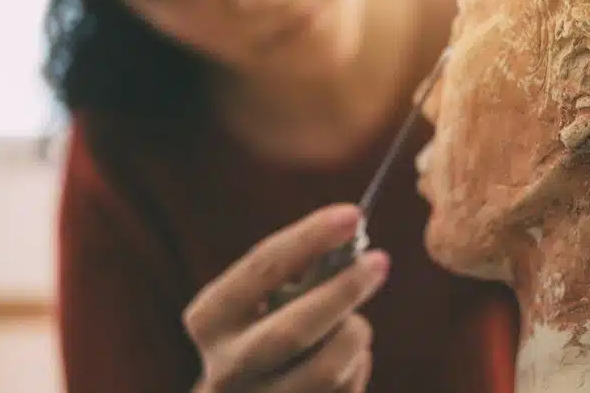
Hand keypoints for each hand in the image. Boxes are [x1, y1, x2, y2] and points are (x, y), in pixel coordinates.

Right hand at [184, 204, 389, 392]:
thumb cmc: (264, 334)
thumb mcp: (261, 301)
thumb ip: (296, 273)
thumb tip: (349, 239)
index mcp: (210, 319)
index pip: (260, 268)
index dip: (309, 238)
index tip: (351, 215)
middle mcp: (224, 369)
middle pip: (292, 330)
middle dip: (343, 291)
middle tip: (379, 262)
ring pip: (326, 369)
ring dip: (353, 336)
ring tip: (354, 325)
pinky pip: (344, 392)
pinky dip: (357, 367)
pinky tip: (347, 361)